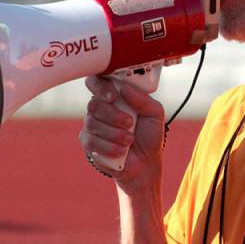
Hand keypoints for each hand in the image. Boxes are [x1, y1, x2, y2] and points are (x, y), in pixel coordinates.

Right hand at [79, 76, 165, 192]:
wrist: (146, 162)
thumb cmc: (149, 135)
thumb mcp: (155, 114)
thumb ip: (142, 99)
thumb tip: (124, 88)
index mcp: (116, 96)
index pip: (97, 81)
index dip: (101, 87)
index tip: (114, 97)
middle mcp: (101, 108)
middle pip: (94, 103)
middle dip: (113, 115)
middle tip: (130, 123)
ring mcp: (92, 125)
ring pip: (92, 123)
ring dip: (115, 133)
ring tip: (129, 140)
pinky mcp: (88, 142)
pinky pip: (91, 140)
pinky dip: (109, 147)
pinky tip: (121, 150)